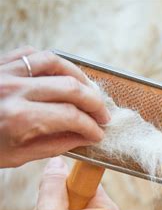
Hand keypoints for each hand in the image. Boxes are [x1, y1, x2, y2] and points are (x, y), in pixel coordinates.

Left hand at [0, 46, 110, 167]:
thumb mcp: (17, 156)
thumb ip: (55, 145)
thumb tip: (84, 138)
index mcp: (19, 118)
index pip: (71, 118)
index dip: (91, 127)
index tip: (99, 134)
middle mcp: (15, 90)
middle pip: (71, 88)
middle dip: (94, 104)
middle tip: (103, 116)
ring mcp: (7, 72)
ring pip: (56, 63)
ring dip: (80, 78)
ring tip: (89, 92)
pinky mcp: (2, 63)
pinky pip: (35, 54)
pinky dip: (54, 62)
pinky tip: (63, 75)